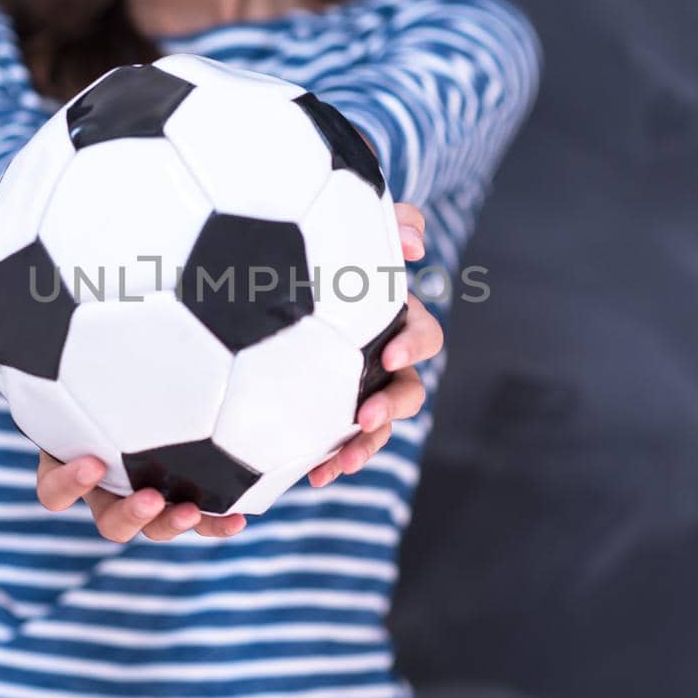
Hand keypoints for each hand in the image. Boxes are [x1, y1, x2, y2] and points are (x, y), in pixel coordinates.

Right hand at [0, 353, 247, 541]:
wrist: (146, 377)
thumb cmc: (86, 373)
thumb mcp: (56, 365)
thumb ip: (18, 367)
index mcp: (72, 464)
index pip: (54, 491)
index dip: (67, 485)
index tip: (89, 462)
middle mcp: (109, 489)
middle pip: (109, 521)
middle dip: (128, 516)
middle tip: (151, 499)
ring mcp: (149, 496)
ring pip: (156, 527)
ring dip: (175, 525)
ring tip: (196, 512)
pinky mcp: (188, 495)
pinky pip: (204, 517)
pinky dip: (220, 522)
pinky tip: (243, 518)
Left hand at [305, 201, 443, 488]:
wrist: (273, 262)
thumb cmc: (323, 242)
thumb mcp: (355, 222)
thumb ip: (393, 221)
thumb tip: (416, 243)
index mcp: (393, 321)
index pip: (424, 336)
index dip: (414, 347)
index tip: (388, 355)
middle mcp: (382, 360)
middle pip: (409, 392)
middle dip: (391, 408)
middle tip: (365, 415)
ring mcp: (358, 389)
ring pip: (377, 427)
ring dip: (365, 446)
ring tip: (341, 462)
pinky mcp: (328, 412)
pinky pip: (339, 443)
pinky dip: (331, 460)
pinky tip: (312, 477)